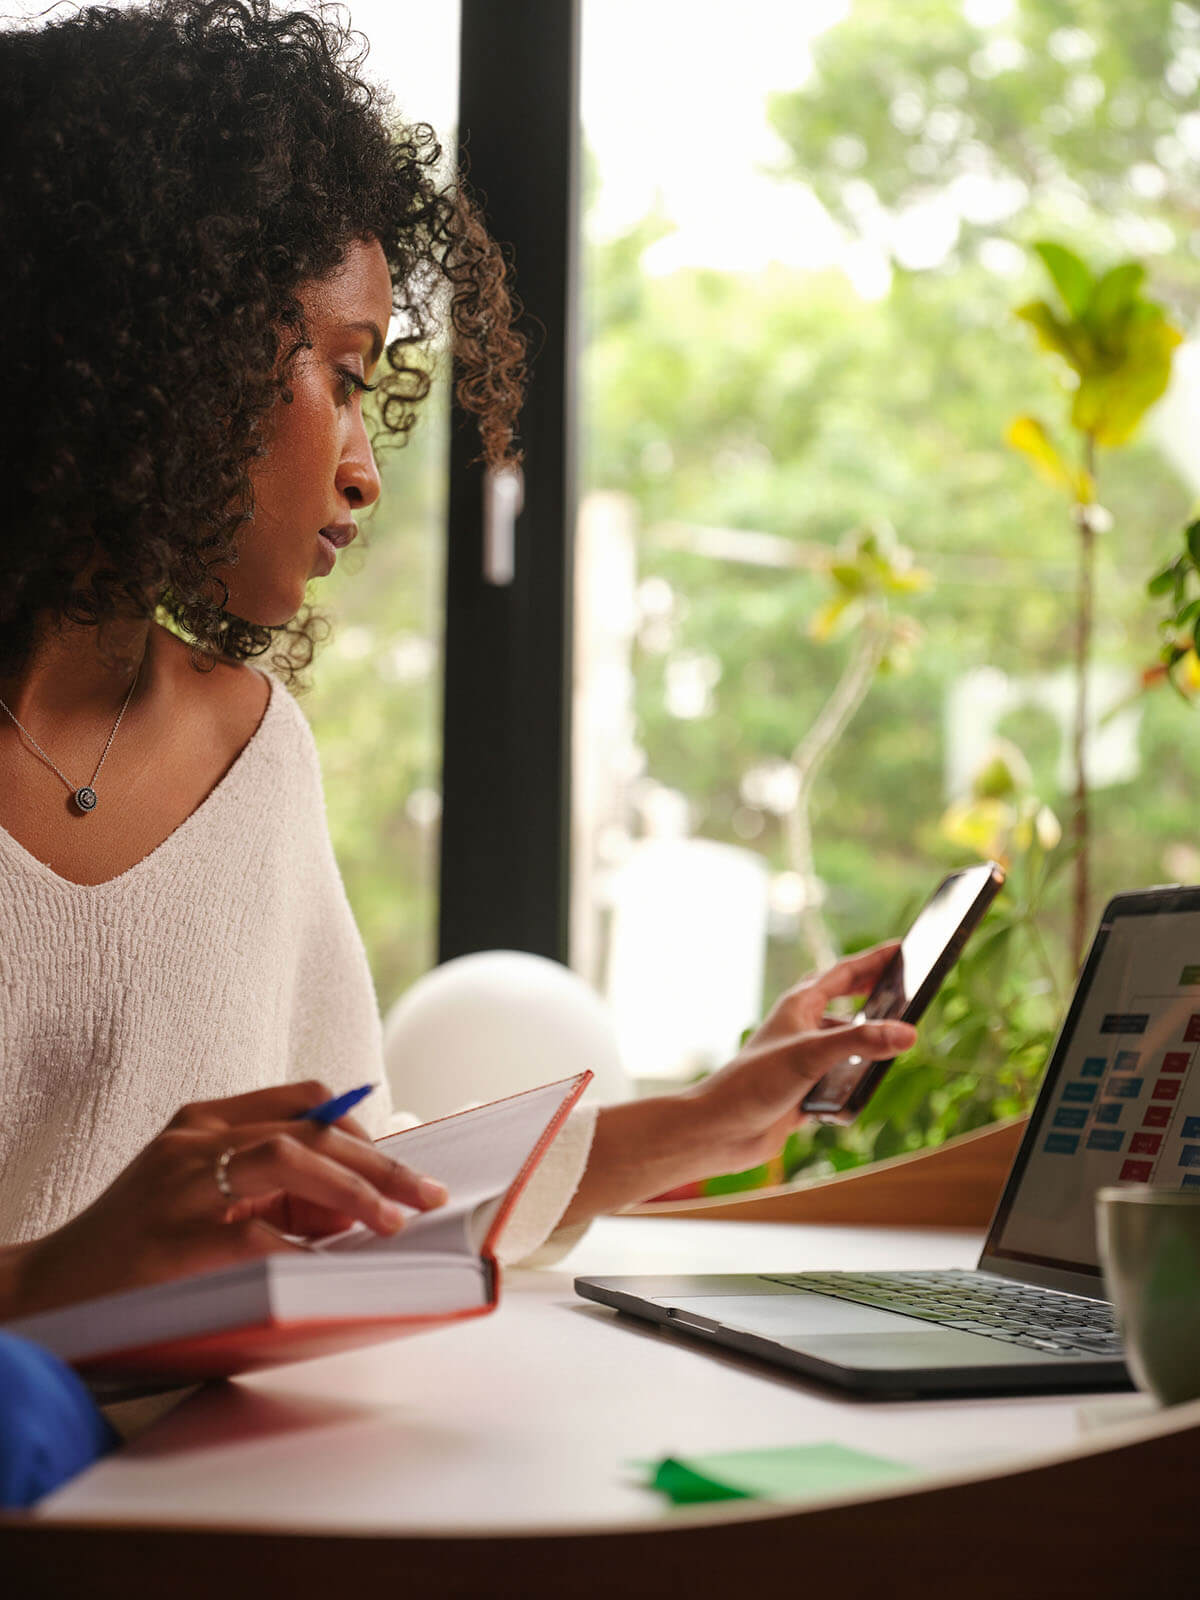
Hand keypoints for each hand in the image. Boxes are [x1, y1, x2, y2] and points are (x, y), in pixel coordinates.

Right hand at [13, 1081, 448, 1317]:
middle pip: (311, 1127)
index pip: (306, 1101)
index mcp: (205, 1121)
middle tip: (427, 1195)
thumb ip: (270, 1191)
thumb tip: (362, 1205)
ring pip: (290, 1158)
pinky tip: (326, 1266)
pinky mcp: (171, 1239)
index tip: (406, 1165)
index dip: (365, 1130)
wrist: (47, 1292)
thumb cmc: (138, 1252)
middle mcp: (194, 1140)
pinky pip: (256, 1232)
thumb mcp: (203, 1199)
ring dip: (354, 1190)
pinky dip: (302, 1248)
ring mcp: (180, 1184)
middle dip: (381, 1163)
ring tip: (392, 1223)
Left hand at [679, 942, 916, 1176]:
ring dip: (865, 1034)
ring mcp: (802, 1058)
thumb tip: (908, 1033)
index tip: (902, 948)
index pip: (844, 973)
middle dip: (870, 988)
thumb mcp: (812, 1055)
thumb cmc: (754, 1082)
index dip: (874, 959)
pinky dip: (857, 1076)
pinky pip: (838, 1075)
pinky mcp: (804, 1088)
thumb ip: (861, 1042)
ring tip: (894, 1031)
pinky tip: (870, 1084)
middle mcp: (801, 1027)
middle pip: (842, 999)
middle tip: (900, 982)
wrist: (721, 1130)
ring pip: (842, 1039)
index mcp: (800, 1006)